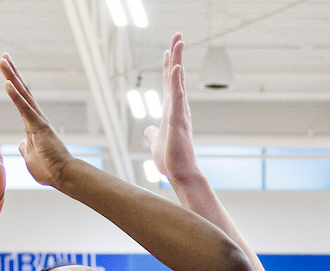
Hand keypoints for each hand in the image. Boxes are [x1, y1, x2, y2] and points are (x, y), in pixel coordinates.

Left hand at [0, 53, 73, 187]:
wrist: (63, 176)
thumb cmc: (49, 170)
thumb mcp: (31, 159)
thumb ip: (26, 149)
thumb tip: (22, 144)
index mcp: (32, 126)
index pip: (21, 101)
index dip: (13, 86)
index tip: (6, 72)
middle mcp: (36, 119)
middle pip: (22, 91)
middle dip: (12, 73)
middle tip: (3, 56)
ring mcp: (38, 122)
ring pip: (23, 95)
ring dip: (12, 77)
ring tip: (3, 60)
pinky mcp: (39, 127)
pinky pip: (25, 109)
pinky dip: (16, 96)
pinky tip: (7, 83)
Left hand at [144, 33, 199, 185]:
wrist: (181, 175)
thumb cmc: (171, 162)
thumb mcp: (156, 144)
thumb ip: (153, 134)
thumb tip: (148, 130)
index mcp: (171, 112)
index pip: (169, 84)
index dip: (168, 67)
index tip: (168, 51)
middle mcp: (178, 109)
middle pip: (176, 76)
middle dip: (176, 55)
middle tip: (178, 35)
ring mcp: (179, 113)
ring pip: (178, 81)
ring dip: (178, 60)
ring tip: (178, 42)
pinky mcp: (178, 120)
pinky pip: (177, 96)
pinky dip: (176, 81)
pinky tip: (176, 66)